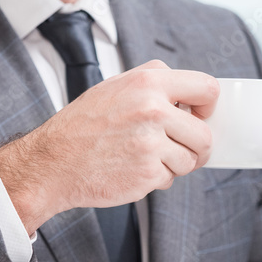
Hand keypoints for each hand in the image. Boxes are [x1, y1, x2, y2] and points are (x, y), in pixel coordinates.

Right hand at [0, 60, 218, 232]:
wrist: (53, 162)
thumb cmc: (83, 125)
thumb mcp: (115, 87)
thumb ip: (154, 85)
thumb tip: (190, 97)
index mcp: (148, 82)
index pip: (207, 88)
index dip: (208, 107)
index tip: (199, 116)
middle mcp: (153, 109)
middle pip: (204, 134)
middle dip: (196, 146)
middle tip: (179, 148)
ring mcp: (151, 143)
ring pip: (190, 159)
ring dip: (174, 164)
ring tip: (145, 157)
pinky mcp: (148, 173)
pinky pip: (170, 178)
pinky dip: (158, 179)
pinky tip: (133, 170)